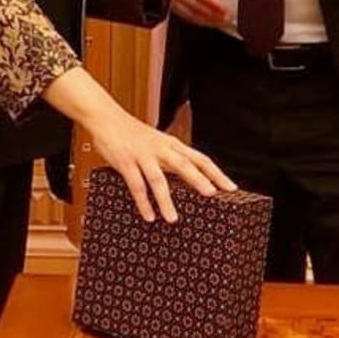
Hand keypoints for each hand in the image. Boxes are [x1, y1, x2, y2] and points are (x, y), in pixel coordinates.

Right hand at [43, 66, 235, 223]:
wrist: (107, 118)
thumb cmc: (133, 134)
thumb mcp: (157, 143)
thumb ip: (170, 158)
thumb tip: (189, 181)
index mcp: (171, 144)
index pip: (199, 158)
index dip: (216, 173)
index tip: (231, 187)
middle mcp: (160, 148)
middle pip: (184, 164)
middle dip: (199, 180)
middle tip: (213, 195)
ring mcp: (143, 155)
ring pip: (158, 179)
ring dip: (166, 200)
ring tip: (173, 219)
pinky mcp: (125, 161)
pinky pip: (136, 185)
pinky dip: (143, 202)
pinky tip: (148, 216)